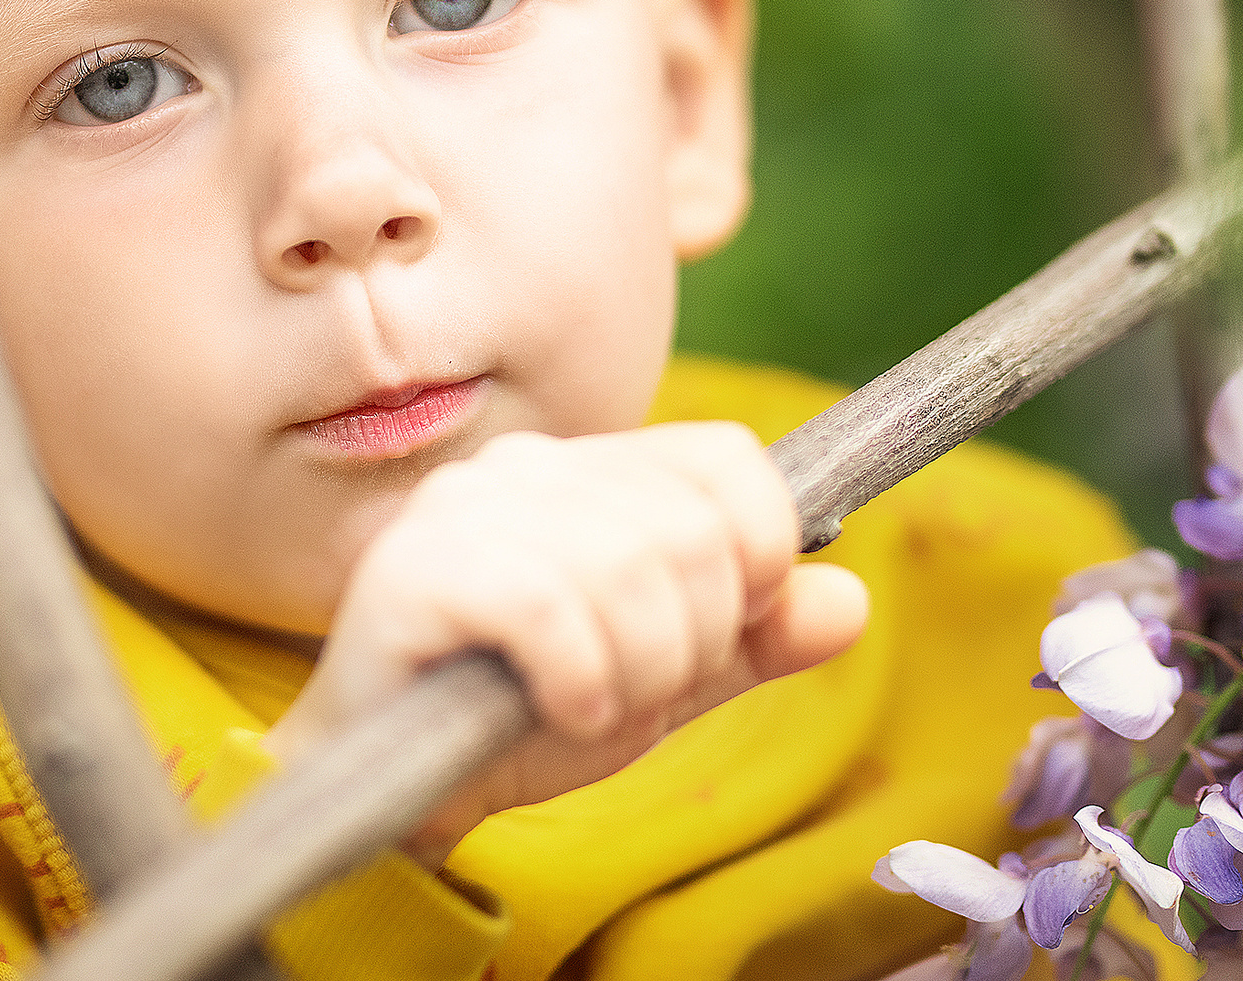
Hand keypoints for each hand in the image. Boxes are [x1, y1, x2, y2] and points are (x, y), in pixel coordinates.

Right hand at [261, 422, 869, 867]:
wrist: (394, 785)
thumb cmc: (520, 715)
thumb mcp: (663, 677)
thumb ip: (752, 639)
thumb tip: (848, 602)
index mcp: (588, 471)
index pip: (726, 458)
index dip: (760, 549)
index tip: (725, 628)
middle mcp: (526, 466)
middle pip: (690, 528)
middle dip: (693, 640)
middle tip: (635, 688)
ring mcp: (465, 506)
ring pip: (628, 569)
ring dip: (638, 673)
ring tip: (591, 705)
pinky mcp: (416, 565)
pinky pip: (551, 610)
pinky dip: (579, 682)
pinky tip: (557, 709)